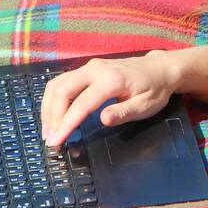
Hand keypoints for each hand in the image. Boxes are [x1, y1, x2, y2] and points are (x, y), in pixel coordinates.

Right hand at [39, 52, 177, 146]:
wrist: (159, 69)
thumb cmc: (154, 90)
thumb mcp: (146, 106)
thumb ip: (124, 112)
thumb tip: (103, 120)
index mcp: (112, 79)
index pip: (81, 103)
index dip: (66, 123)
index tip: (56, 141)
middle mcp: (95, 69)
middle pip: (62, 90)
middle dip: (52, 116)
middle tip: (51, 139)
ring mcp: (89, 67)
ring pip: (57, 84)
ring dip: (49, 108)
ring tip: (49, 131)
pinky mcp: (85, 69)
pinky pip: (62, 82)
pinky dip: (53, 99)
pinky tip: (54, 116)